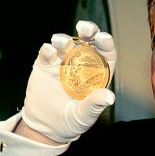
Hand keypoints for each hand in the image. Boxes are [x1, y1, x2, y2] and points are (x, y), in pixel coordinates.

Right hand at [21, 21, 115, 142]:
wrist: (46, 127)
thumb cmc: (72, 121)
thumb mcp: (85, 115)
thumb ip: (95, 105)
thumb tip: (109, 98)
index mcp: (97, 73)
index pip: (106, 53)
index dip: (106, 43)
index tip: (103, 38)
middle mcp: (82, 63)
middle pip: (88, 41)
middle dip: (88, 31)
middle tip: (85, 28)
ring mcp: (63, 62)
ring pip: (66, 43)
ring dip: (64, 39)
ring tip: (61, 42)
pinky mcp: (45, 65)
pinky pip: (47, 52)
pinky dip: (47, 49)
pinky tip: (49, 51)